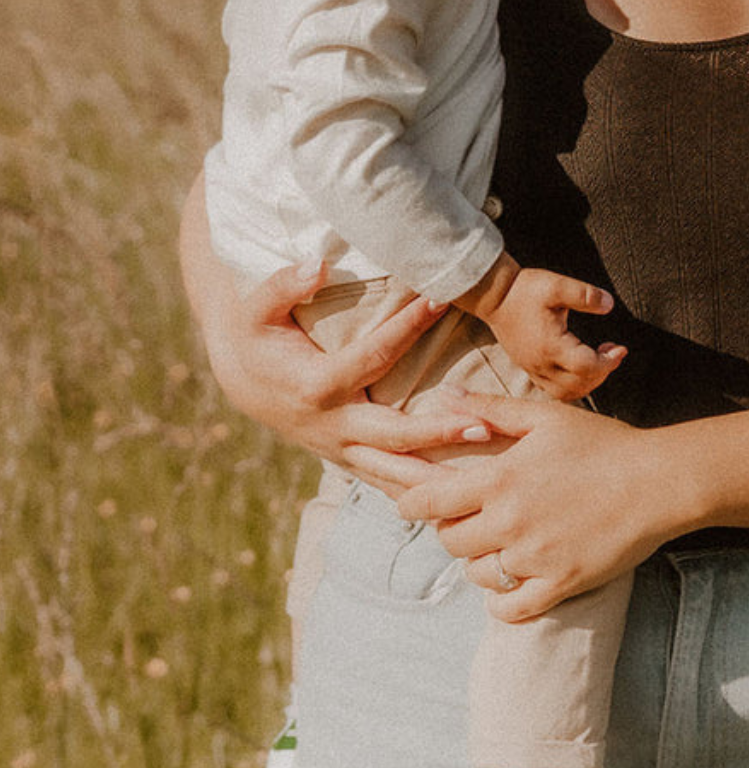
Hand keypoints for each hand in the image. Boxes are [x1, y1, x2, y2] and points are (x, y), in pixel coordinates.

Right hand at [201, 259, 495, 494]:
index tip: (441, 301)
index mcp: (315, 386)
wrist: (244, 382)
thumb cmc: (257, 339)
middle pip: (393, 434)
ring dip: (438, 477)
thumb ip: (282, 285)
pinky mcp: (349, 461)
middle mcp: (332, 425)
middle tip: (483, 426)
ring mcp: (341, 449)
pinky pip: (388, 483)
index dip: (408, 326)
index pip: (372, 355)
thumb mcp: (256, 308)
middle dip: (438, 432)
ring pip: (394, 473)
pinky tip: (458, 503)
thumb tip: (317, 264)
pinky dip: (421, 495)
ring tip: (482, 480)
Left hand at [395, 395, 681, 618]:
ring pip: (478, 574)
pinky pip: (510, 607)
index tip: (412, 506)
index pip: (430, 502)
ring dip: (481, 562)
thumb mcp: (546, 418)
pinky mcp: (561, 584)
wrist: (660, 481)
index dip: (413, 506)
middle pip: (451, 541)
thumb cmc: (604, 444)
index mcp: (501, 479)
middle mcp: (510, 522)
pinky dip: (502, 600)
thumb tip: (444, 397)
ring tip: (500, 547)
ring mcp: (536, 557)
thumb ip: (490, 409)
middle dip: (453, 531)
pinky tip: (511, 583)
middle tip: (472, 521)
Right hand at [476, 265, 626, 400]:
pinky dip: (572, 385)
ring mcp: (533, 368)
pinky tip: (578, 367)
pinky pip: (553, 390)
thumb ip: (585, 295)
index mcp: (551, 346)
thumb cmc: (524, 290)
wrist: (494, 295)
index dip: (609, 361)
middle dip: (603, 372)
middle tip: (612, 353)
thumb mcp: (557, 285)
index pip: (588, 367)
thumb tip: (609, 304)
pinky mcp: (528, 368)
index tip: (620, 348)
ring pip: (566, 393)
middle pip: (580, 385)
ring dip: (588, 382)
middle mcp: (541, 363)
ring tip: (598, 361)